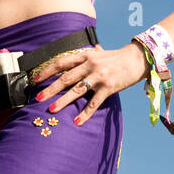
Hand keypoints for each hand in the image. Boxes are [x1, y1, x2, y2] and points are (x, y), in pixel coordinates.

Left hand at [29, 41, 147, 124]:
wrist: (137, 59)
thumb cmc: (117, 57)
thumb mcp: (100, 52)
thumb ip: (89, 54)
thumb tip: (80, 52)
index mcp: (85, 56)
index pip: (62, 62)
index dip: (47, 70)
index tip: (36, 79)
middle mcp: (90, 65)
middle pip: (66, 78)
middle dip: (50, 88)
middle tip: (38, 98)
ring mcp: (99, 76)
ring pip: (77, 90)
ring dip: (63, 101)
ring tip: (52, 109)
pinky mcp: (108, 87)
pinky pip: (94, 102)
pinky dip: (85, 113)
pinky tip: (77, 121)